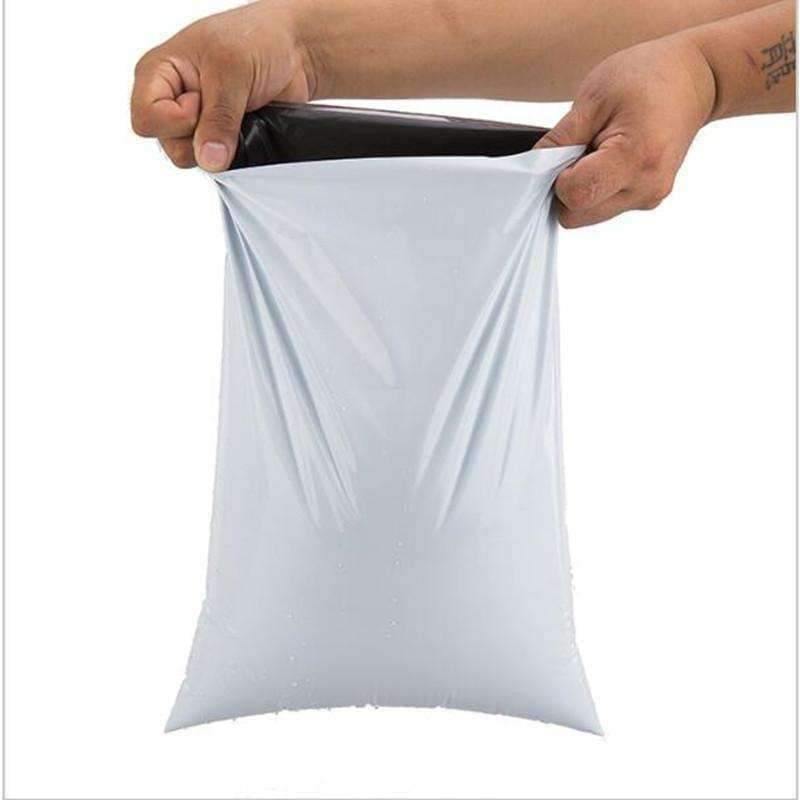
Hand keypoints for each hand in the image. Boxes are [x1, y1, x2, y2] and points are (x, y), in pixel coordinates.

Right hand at [131, 1, 317, 170]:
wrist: (295, 50)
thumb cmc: (257, 38)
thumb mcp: (232, 71)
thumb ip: (218, 120)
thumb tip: (210, 159)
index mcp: (159, 72)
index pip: (146, 119)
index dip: (175, 119)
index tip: (200, 100)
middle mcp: (173, 100)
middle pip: (169, 145)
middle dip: (199, 134)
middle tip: (224, 105)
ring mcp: (197, 122)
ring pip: (194, 158)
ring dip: (220, 144)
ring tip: (238, 113)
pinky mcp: (220, 138)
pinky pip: (220, 161)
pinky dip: (235, 152)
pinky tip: (247, 126)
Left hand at [535, 35, 716, 227]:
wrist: (696, 79)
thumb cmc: (648, 77)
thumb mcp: (594, 96)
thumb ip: (561, 139)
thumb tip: (532, 168)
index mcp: (635, 159)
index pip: (575, 196)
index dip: (558, 178)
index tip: (566, 152)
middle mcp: (646, 187)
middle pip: (578, 215)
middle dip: (568, 187)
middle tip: (582, 149)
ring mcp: (650, 197)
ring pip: (589, 214)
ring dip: (583, 189)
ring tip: (600, 150)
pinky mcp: (648, 199)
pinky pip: (604, 207)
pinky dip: (598, 189)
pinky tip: (610, 159)